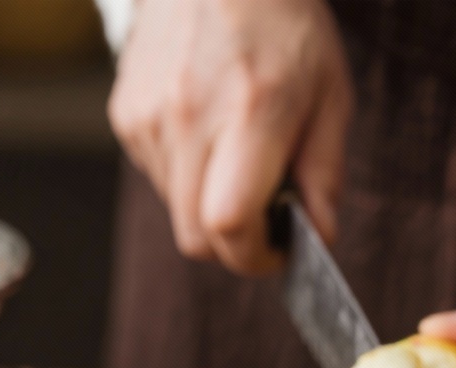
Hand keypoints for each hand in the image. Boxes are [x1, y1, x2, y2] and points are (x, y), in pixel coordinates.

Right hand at [108, 0, 351, 273]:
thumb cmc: (282, 23)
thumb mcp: (330, 90)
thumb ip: (325, 171)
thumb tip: (317, 236)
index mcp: (251, 109)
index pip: (229, 223)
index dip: (254, 255)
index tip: (279, 251)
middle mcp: (190, 116)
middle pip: (194, 235)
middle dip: (232, 244)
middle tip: (265, 221)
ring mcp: (149, 117)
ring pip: (175, 208)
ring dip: (208, 202)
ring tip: (237, 153)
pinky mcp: (125, 114)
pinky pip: (158, 175)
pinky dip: (186, 172)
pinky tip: (207, 128)